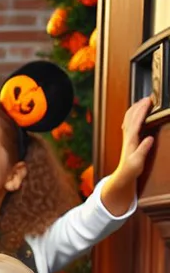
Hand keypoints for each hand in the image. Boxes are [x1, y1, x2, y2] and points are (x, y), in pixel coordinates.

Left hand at [102, 97, 154, 214]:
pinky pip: (129, 123)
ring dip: (135, 108)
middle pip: (131, 117)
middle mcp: (127, 137)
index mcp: (131, 140)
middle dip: (139, 106)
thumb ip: (143, 150)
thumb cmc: (130, 170)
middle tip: (149, 97)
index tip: (148, 101)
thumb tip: (149, 138)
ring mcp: (127, 137)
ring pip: (128, 119)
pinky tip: (136, 113)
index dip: (142, 111)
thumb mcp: (138, 161)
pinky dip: (132, 115)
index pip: (136, 122)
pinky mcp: (128, 139)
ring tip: (144, 101)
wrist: (123, 175)